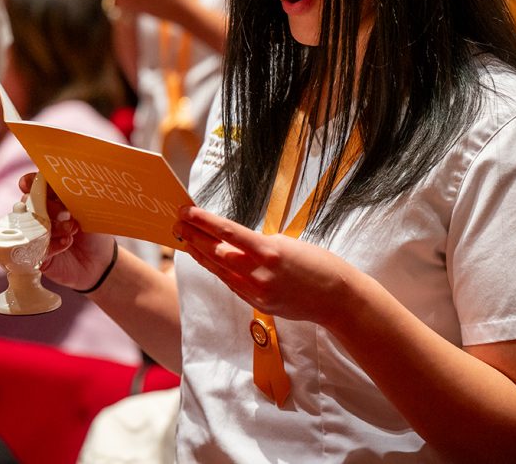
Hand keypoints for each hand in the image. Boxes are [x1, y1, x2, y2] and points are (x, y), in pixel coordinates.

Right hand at [17, 172, 115, 289]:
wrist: (100, 261)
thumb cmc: (94, 232)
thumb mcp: (86, 211)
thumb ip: (71, 198)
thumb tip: (57, 185)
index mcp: (52, 200)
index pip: (37, 187)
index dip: (30, 183)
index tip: (27, 183)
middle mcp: (40, 216)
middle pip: (31, 205)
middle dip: (47, 206)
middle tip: (64, 212)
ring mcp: (36, 235)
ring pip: (33, 225)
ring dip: (52, 226)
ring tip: (72, 229)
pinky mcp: (37, 255)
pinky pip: (37, 247)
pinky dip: (52, 244)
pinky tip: (66, 242)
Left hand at [173, 206, 356, 324]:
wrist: (337, 299)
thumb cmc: (320, 265)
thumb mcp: (290, 244)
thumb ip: (261, 244)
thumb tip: (237, 243)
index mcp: (269, 252)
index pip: (228, 232)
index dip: (204, 221)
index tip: (188, 211)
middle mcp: (260, 273)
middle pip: (217, 252)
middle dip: (195, 236)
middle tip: (178, 223)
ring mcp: (257, 291)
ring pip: (220, 270)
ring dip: (201, 255)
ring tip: (185, 241)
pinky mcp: (259, 303)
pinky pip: (232, 284)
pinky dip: (218, 271)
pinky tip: (207, 261)